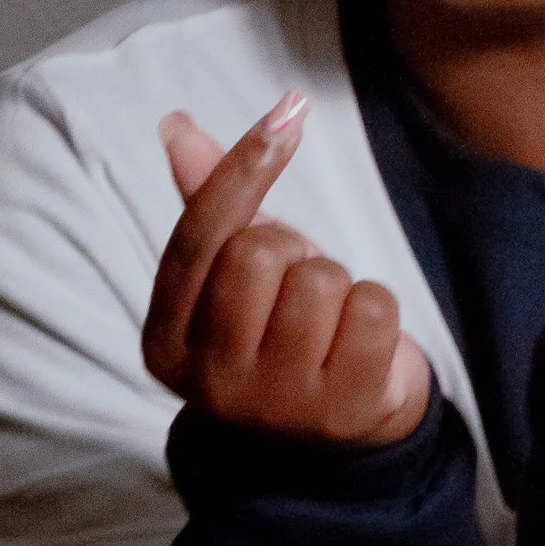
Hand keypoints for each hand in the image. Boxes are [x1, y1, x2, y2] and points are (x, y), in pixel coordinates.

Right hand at [145, 95, 430, 442]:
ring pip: (319, 280)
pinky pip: (371, 308)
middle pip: (257, 253)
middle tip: (298, 283)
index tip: (290, 110)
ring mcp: (276, 404)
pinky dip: (378, 310)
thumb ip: (209, 203)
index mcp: (166, 343)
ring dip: (337, 284)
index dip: (245, 166)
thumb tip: (175, 125)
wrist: (341, 434)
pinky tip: (361, 343)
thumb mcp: (235, 272)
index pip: (200, 235)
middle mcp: (210, 383)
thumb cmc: (281, 334)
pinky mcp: (343, 412)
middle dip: (292, 249)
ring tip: (329, 321)